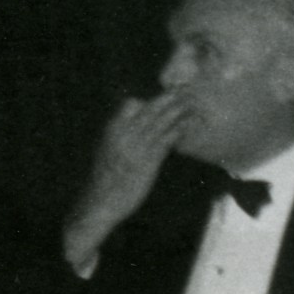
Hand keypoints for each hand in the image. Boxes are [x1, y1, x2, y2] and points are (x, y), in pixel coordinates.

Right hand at [64, 94, 188, 271]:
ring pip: (160, 122)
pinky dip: (177, 130)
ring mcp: (136, 147)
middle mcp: (123, 135)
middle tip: (187, 89)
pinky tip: (187, 126)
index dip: (151, 98)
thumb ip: (122, 136)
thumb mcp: (109, 151)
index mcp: (112, 131)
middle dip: (169, 98)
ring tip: (193, 103)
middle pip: (150, 109)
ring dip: (178, 111)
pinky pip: (165, 141)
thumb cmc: (105, 179)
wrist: (99, 204)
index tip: (168, 90)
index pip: (131, 104)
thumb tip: (137, 124)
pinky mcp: (147, 162)